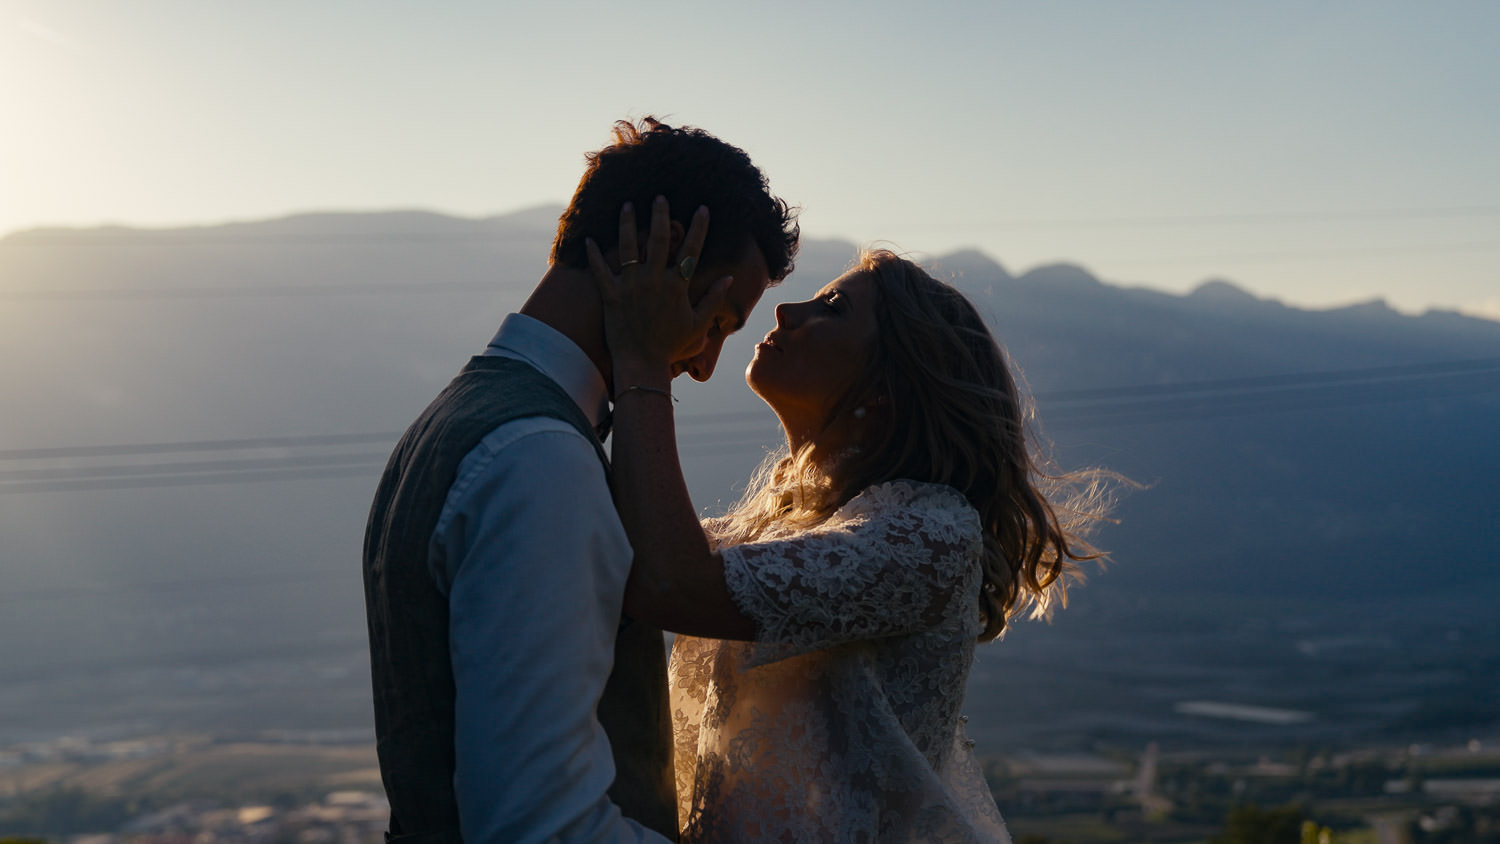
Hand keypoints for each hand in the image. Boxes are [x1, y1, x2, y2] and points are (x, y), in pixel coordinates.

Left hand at [586, 197, 733, 383]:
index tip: (702, 208)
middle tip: (659, 197)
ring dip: (628, 224)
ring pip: (628, 247)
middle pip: (659, 239)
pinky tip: (589, 239)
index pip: (691, 250)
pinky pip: (600, 270)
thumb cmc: (671, 347)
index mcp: (676, 286)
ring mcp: (631, 286)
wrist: (642, 364)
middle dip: (660, 215)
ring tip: (627, 205)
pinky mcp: (611, 296)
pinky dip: (594, 255)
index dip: (698, 227)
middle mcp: (654, 280)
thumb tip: (729, 278)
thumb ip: (713, 300)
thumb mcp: (698, 325)